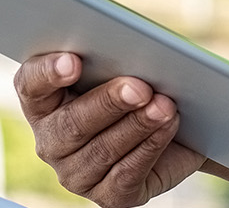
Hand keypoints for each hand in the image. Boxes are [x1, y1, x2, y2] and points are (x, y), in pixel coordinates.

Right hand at [14, 52, 205, 206]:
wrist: (183, 123)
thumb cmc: (144, 81)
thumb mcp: (128, 62)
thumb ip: (116, 55)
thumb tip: (132, 49)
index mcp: (46, 101)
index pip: (31, 84)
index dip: (48, 72)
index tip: (75, 61)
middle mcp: (53, 140)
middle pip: (70, 124)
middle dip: (108, 103)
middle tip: (141, 87)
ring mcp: (77, 173)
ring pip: (102, 150)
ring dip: (138, 125)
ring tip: (164, 105)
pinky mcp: (108, 195)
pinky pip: (125, 174)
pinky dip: (151, 146)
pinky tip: (168, 124)